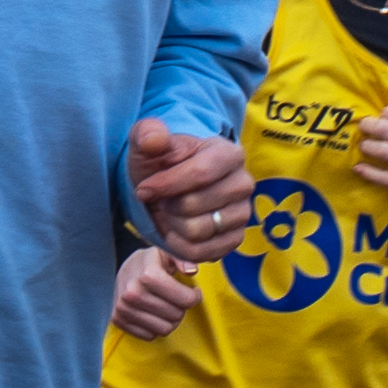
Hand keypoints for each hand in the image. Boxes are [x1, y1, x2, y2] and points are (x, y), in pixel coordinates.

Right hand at [112, 251, 199, 341]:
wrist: (125, 269)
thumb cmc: (152, 262)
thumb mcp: (168, 253)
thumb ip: (183, 259)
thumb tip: (191, 270)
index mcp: (148, 274)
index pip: (185, 299)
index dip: (194, 297)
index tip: (193, 291)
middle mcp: (132, 292)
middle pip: (176, 315)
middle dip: (182, 308)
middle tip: (177, 299)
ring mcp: (123, 307)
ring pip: (164, 329)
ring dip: (170, 320)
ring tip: (167, 306)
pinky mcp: (117, 320)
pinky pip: (149, 336)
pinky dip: (155, 327)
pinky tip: (154, 313)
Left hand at [128, 115, 251, 263]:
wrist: (169, 189)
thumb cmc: (161, 164)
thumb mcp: (147, 145)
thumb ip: (147, 134)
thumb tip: (155, 138)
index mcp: (229, 153)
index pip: (201, 173)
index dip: (167, 185)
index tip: (144, 189)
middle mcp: (243, 183)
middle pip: (195, 205)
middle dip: (167, 206)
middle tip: (162, 200)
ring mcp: (242, 213)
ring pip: (198, 231)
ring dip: (173, 225)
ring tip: (170, 213)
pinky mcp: (236, 239)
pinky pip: (203, 253)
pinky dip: (180, 246)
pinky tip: (176, 231)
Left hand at [351, 93, 387, 207]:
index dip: (386, 112)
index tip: (386, 117)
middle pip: (384, 129)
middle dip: (369, 125)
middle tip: (365, 126)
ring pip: (382, 151)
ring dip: (368, 146)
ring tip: (364, 145)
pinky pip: (387, 179)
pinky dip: (371, 174)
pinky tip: (359, 168)